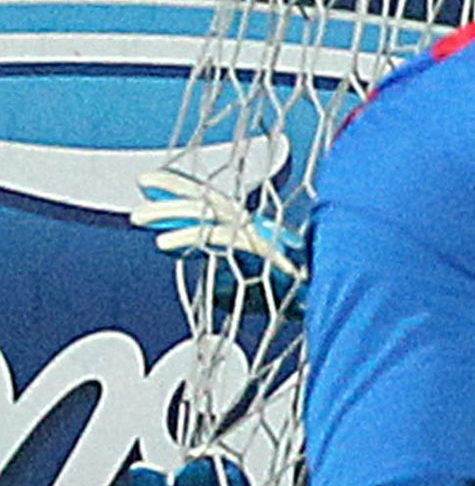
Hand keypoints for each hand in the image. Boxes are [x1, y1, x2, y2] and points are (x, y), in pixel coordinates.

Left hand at [132, 169, 306, 311]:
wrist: (322, 304)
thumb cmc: (295, 298)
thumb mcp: (252, 289)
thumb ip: (229, 280)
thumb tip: (213, 283)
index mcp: (254, 230)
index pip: (214, 200)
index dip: (185, 187)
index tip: (155, 180)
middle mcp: (256, 225)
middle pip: (210, 199)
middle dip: (173, 191)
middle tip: (143, 189)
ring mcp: (259, 234)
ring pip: (209, 212)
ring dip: (169, 213)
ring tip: (141, 216)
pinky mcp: (260, 248)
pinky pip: (216, 237)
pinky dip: (187, 238)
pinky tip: (164, 243)